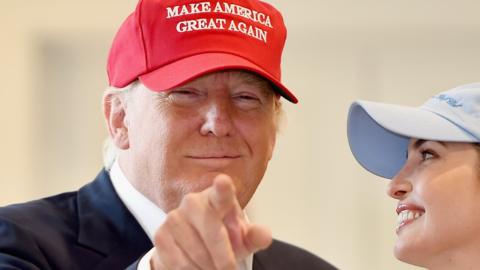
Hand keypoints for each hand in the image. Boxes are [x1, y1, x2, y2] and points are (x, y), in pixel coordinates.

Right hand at [151, 174, 271, 269]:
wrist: (194, 246)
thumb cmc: (222, 237)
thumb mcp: (242, 238)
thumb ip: (254, 236)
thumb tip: (264, 235)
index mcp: (217, 198)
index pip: (221, 193)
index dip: (222, 188)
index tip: (223, 182)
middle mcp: (193, 202)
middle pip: (212, 232)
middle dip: (224, 258)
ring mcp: (174, 217)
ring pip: (197, 253)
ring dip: (209, 268)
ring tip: (214, 268)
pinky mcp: (161, 235)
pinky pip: (180, 263)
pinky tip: (199, 268)